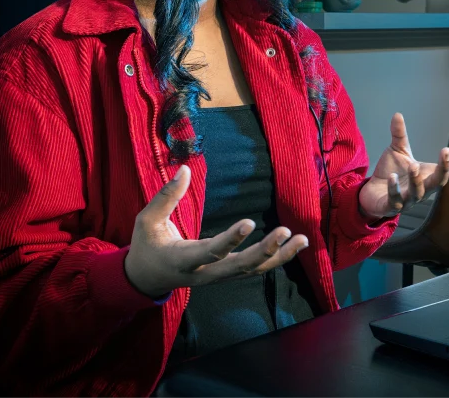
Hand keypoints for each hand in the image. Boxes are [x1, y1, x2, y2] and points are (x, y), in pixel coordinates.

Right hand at [124, 165, 308, 298]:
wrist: (146, 279)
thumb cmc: (147, 246)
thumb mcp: (147, 221)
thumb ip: (165, 197)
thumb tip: (185, 169)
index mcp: (183, 260)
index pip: (210, 252)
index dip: (230, 240)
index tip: (249, 222)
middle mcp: (204, 273)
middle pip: (239, 268)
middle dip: (264, 252)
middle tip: (285, 232)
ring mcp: (218, 277)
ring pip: (252, 271)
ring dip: (279, 256)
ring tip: (302, 239)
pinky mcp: (227, 274)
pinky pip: (254, 269)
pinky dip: (276, 258)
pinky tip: (295, 245)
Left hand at [358, 113, 448, 220]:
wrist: (372, 194)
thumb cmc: (391, 173)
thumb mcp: (398, 151)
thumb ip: (400, 135)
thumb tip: (397, 114)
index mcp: (429, 175)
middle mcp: (423, 189)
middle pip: (439, 182)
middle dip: (444, 169)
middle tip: (445, 152)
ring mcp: (409, 199)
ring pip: (418, 192)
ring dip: (417, 179)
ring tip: (413, 165)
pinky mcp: (393, 206)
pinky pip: (396, 199)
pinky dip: (396, 188)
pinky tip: (393, 177)